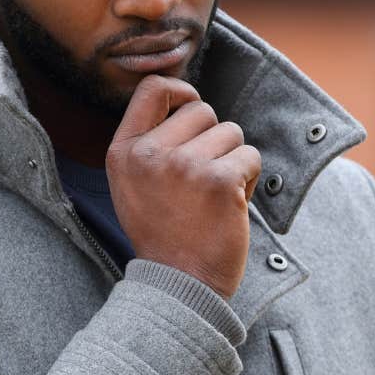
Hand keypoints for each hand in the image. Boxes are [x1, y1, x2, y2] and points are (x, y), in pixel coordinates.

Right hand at [106, 76, 261, 299]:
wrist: (180, 286)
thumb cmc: (164, 234)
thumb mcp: (133, 185)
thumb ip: (149, 144)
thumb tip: (186, 101)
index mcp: (124, 152)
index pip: (153, 88)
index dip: (181, 90)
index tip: (192, 106)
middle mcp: (150, 154)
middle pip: (202, 110)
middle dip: (213, 139)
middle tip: (202, 180)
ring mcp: (185, 165)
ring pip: (231, 132)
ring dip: (233, 160)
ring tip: (214, 196)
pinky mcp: (220, 181)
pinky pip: (251, 156)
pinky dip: (249, 179)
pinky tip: (230, 205)